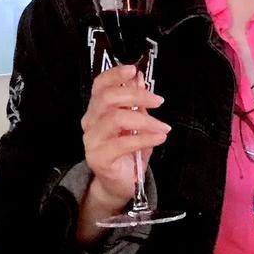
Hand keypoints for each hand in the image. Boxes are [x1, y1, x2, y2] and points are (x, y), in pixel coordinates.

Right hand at [81, 63, 170, 210]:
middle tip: (158, 101)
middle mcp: (90, 122)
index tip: (134, 69)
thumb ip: (136, 101)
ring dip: (144, 119)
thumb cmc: (129, 150)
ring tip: (163, 125)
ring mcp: (92, 140)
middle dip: (136, 95)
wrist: (120, 184)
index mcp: (97, 109)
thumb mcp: (137, 122)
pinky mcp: (98, 158)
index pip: (99, 85)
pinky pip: (123, 143)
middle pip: (108, 98)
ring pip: (115, 119)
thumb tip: (139, 77)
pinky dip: (145, 137)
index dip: (115, 75)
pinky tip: (160, 137)